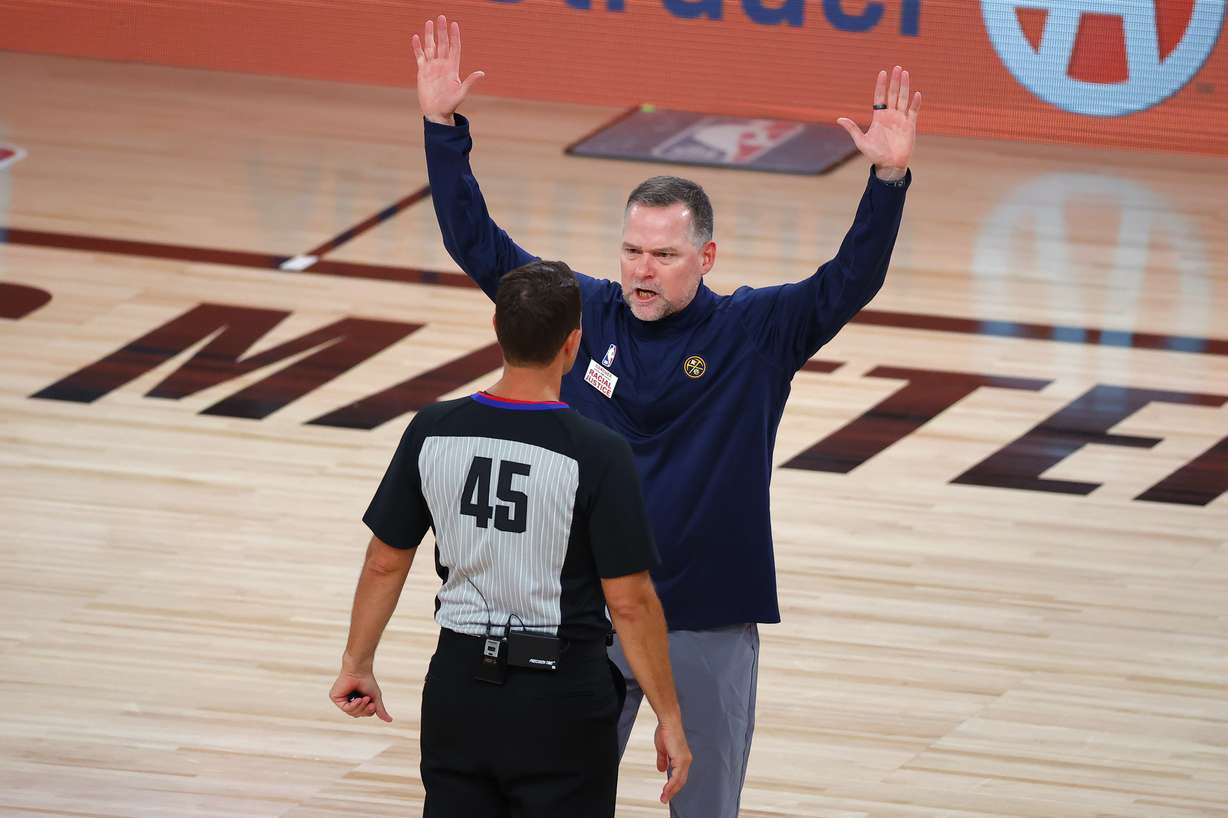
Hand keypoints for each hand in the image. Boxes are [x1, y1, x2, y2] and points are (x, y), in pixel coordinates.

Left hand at [329, 668, 391, 722]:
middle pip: (356, 714)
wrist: (359, 670)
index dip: (368, 711)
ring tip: (364, 698)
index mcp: (356, 701)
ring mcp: (341, 700)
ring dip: (360, 707)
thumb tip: (390, 721)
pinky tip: (357, 699)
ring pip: (351, 712)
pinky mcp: (335, 697)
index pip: (362, 713)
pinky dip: (353, 706)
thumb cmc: (367, 681)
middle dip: (364, 710)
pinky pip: (345, 708)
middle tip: (369, 701)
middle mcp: (347, 701)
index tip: (373, 705)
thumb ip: (380, 710)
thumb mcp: (375, 697)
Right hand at [412, 15, 484, 125]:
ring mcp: (432, 67)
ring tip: (429, 22)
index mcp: (452, 68)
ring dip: (429, 35)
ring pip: (431, 47)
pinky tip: (416, 37)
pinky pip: (420, 56)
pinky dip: (417, 47)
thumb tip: (481, 73)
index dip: (454, 36)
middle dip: (442, 31)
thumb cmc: (450, 104)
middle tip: (441, 17)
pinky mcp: (423, 71)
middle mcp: (442, 65)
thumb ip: (470, 82)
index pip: (454, 48)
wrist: (437, 113)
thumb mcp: (461, 93)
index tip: (454, 24)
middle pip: (442, 44)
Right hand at [654, 721, 691, 803]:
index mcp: (682, 758)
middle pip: (681, 781)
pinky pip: (677, 775)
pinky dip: (671, 784)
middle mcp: (686, 760)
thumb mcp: (662, 749)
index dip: (673, 786)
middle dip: (672, 791)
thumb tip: (662, 769)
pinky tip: (666, 789)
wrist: (668, 721)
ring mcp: (685, 760)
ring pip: (679, 780)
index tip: (665, 793)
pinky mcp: (681, 758)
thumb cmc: (666, 732)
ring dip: (671, 790)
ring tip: (664, 797)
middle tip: (664, 799)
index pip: (679, 776)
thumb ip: (663, 760)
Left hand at [837, 66, 920, 180]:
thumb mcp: (861, 141)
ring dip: (904, 86)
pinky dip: (915, 103)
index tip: (882, 72)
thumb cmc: (875, 154)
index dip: (881, 85)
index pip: (880, 97)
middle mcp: (890, 116)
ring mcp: (901, 119)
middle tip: (897, 67)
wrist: (889, 165)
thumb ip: (852, 129)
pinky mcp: (910, 126)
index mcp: (879, 117)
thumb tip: (839, 119)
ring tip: (905, 73)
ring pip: (903, 99)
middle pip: (893, 94)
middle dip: (895, 81)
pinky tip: (916, 94)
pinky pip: (913, 112)